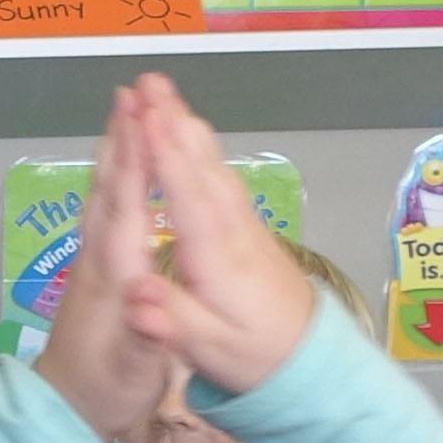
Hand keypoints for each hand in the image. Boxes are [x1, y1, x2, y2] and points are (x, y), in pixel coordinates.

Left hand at [33, 87, 170, 442]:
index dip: (134, 160)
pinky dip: (114, 180)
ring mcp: (93, 263)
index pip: (126, 206)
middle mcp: (99, 259)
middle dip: (121, 139)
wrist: (63, 412)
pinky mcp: (94, 272)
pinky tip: (120, 170)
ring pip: (102, 196)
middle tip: (132, 92)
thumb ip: (143, 334)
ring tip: (123, 113)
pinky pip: (106, 211)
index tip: (142, 115)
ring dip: (113, 152)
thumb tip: (148, 300)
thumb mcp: (134, 370)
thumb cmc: (106, 390)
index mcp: (115, 274)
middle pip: (110, 188)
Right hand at [115, 74, 314, 397]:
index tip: (147, 117)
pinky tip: (187, 131)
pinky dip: (198, 147)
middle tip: (148, 81)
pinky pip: (219, 176)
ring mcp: (245, 224)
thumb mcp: (208, 349)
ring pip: (213, 166)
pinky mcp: (248, 227)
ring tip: (162, 91)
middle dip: (174, 121)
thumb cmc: (253, 356)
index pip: (190, 197)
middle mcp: (233, 231)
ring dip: (186, 125)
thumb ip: (170, 320)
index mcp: (218, 259)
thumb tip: (133, 294)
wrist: (309, 361)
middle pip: (202, 167)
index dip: (167, 156)